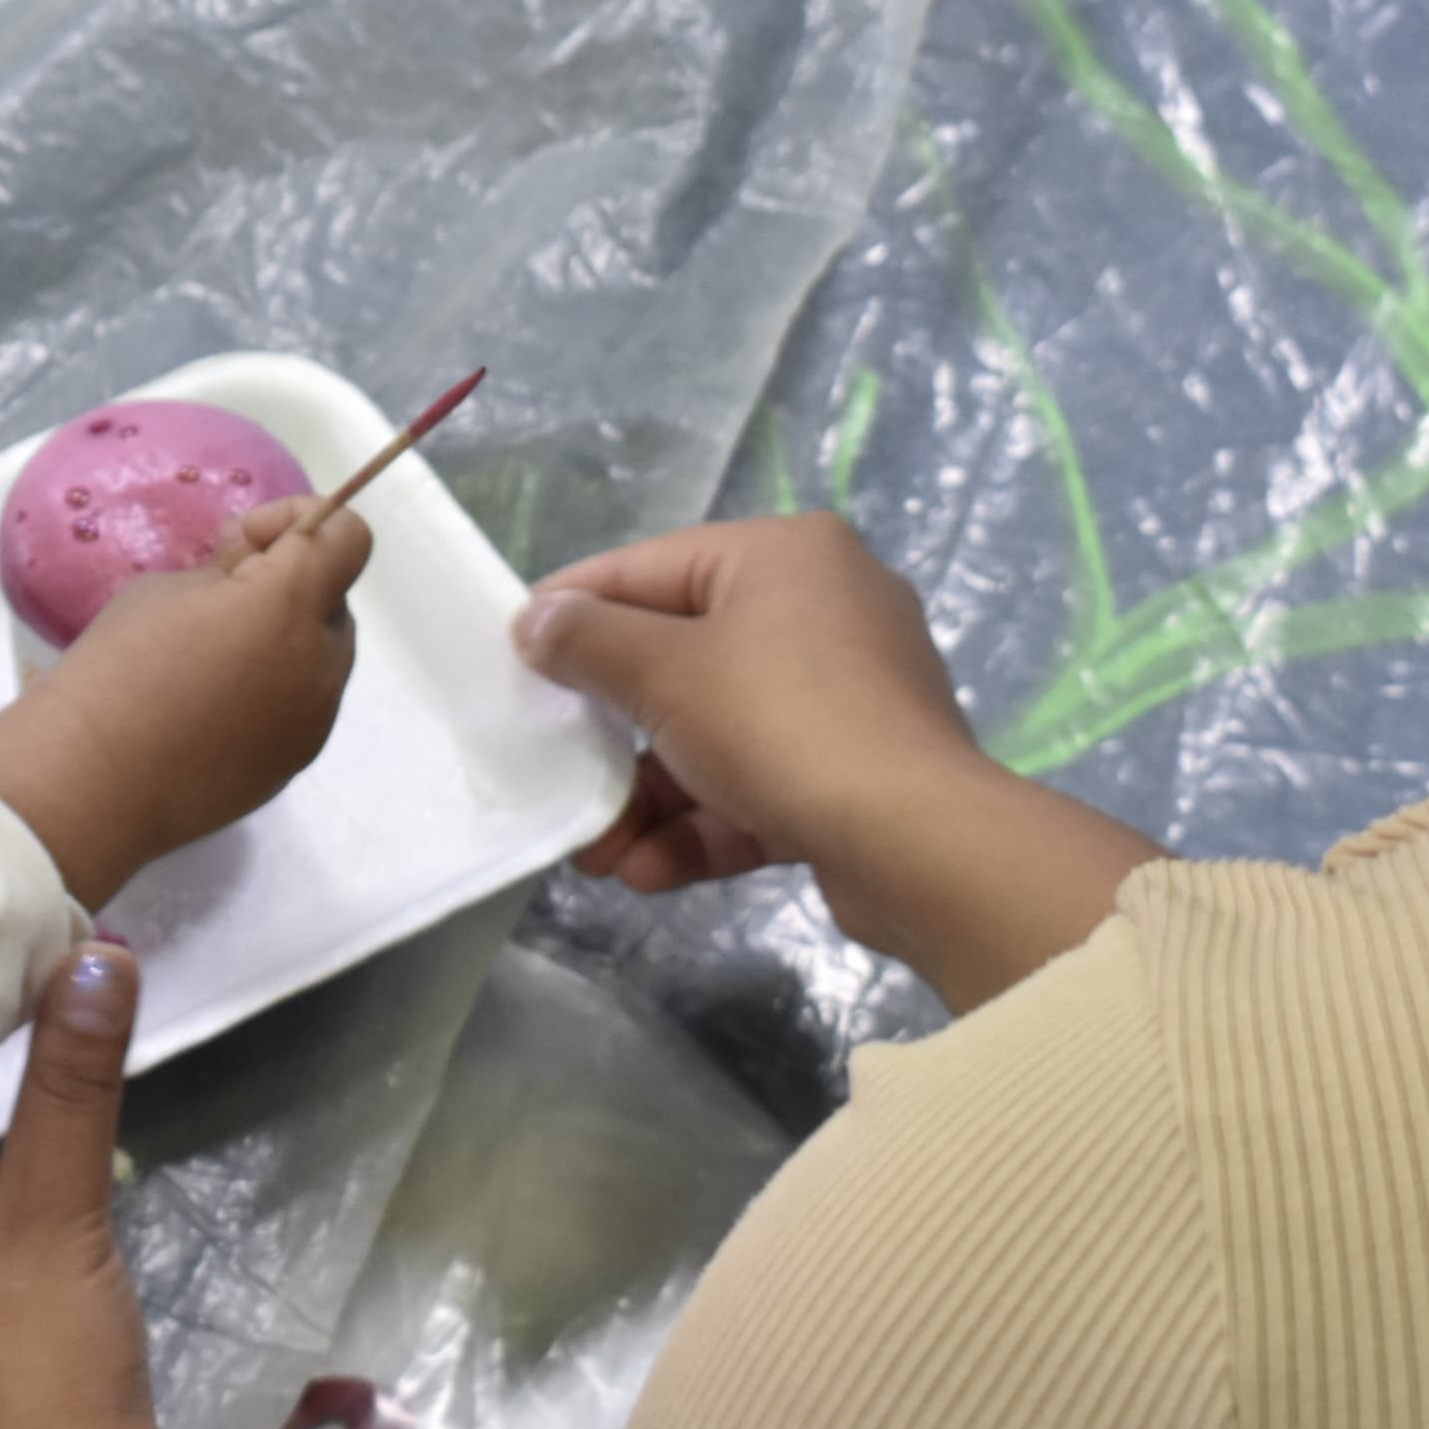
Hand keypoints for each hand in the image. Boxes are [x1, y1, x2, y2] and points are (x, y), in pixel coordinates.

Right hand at [0, 498, 370, 910]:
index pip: (349, 537)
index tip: (245, 544)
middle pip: (333, 600)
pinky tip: (210, 710)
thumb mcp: (165, 590)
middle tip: (215, 602)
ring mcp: (314, 723)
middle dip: (288, 587)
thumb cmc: (117, 670)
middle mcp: (322, 665)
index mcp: (291, 605)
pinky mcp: (293, 765)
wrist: (89, 784)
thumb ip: (227, 568)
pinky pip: (300, 707)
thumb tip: (254, 564)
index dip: (303, 522)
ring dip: (284, 641)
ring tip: (211, 661)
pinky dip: (272, 692)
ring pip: (320, 657)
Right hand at [514, 512, 1162, 1010]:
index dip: (575, 610)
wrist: (916, 840)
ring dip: (651, 795)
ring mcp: (850, 692)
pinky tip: (648, 872)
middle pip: (686, 658)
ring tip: (595, 855)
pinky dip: (706, 822)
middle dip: (614, 733)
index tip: (512, 653)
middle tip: (554, 768)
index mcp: (785, 555)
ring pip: (721, 733)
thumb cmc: (780, 722)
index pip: (652, 567)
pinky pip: (763, 782)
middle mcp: (826, 608)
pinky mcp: (861, 769)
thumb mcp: (666, 673)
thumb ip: (589, 641)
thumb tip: (536, 617)